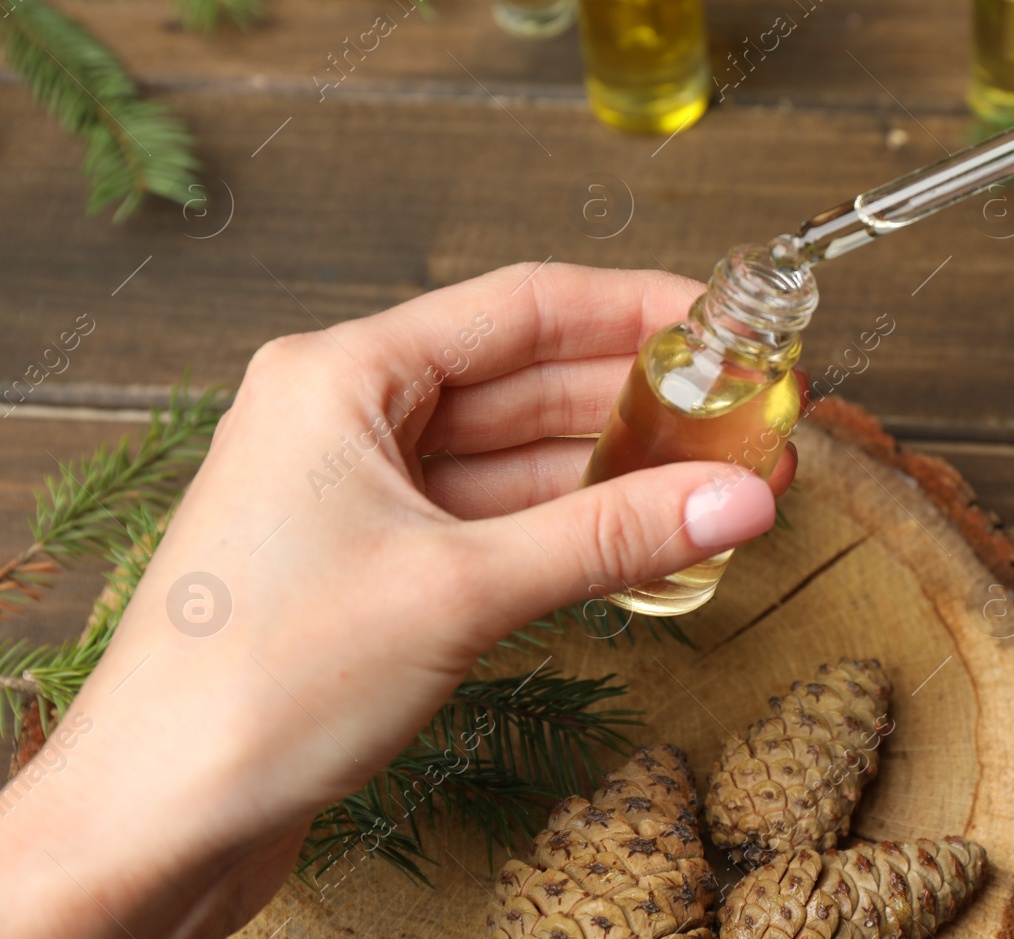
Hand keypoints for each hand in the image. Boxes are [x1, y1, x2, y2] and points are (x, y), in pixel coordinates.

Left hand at [0, 263, 792, 938]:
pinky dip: (571, 532)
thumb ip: (609, 537)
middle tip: (741, 417)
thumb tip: (736, 497)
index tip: (722, 322)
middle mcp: (348, 420)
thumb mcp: (459, 592)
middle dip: (639, 402)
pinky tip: (646, 540)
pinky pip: (496, 525)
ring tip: (718, 481)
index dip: (633, 309)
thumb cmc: (254, 688)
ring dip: (614, 473)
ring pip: (517, 460)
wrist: (152, 825)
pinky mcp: (376, 568)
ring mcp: (360, 496)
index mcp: (341, 377)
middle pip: (525, 381)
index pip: (519, 307)